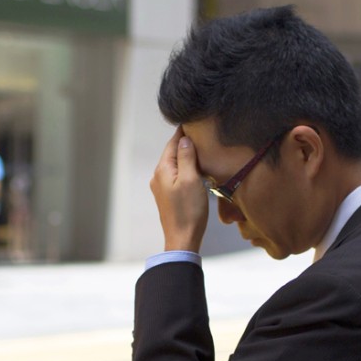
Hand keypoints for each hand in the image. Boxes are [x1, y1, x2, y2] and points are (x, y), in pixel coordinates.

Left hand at [149, 128, 208, 252]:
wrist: (182, 239)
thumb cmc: (188, 211)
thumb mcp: (191, 180)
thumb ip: (187, 157)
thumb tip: (184, 139)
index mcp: (163, 169)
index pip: (173, 143)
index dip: (184, 132)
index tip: (194, 120)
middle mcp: (158, 176)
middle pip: (173, 153)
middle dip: (186, 143)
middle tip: (201, 132)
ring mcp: (162, 187)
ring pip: (175, 165)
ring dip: (187, 157)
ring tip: (202, 149)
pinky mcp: (168, 197)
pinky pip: (177, 176)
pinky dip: (186, 169)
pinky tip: (196, 170)